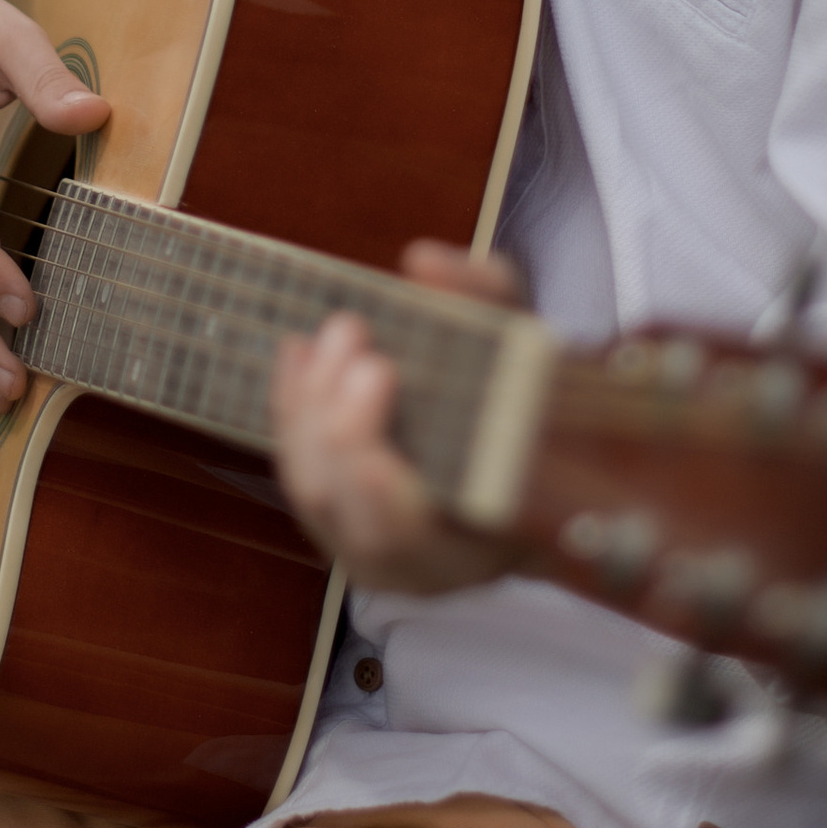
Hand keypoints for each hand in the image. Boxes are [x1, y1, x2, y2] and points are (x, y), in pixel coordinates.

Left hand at [269, 241, 529, 593]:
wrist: (519, 460)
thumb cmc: (531, 413)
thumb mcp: (534, 350)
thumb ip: (487, 302)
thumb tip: (424, 261)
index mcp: (476, 550)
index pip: (412, 536)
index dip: (380, 481)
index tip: (377, 392)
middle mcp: (412, 566)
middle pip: (349, 511)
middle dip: (341, 421)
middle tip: (356, 335)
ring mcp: (362, 546)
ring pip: (313, 489)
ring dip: (312, 404)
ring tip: (337, 333)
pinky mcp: (333, 515)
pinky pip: (296, 468)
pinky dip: (292, 405)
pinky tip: (299, 351)